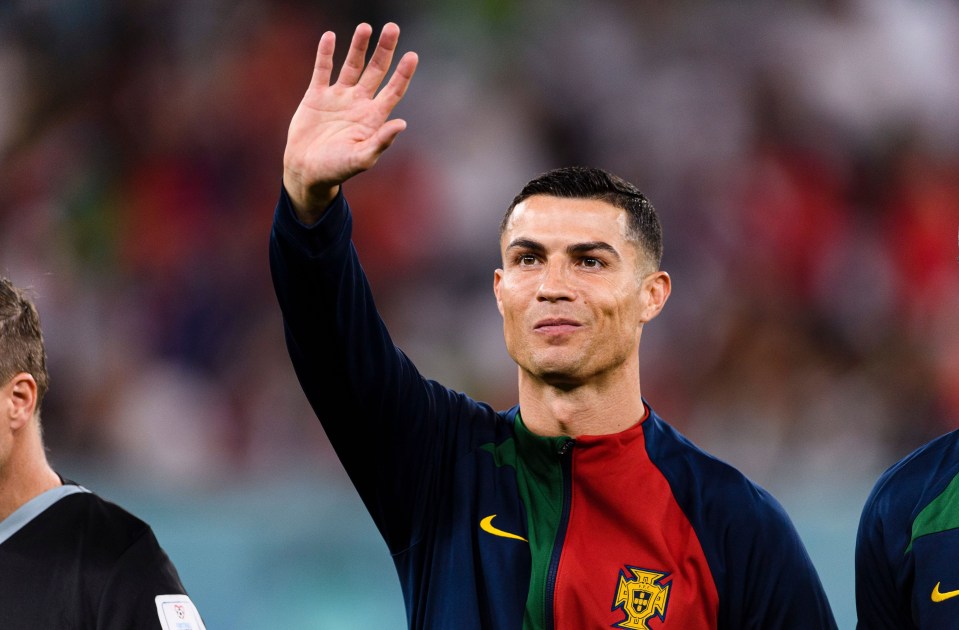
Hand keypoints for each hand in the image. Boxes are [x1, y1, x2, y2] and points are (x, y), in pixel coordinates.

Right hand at [282, 22, 417, 222]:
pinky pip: (322, 70)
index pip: (393, 91)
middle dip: (384, 50)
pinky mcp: (316, 96)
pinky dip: (325, 54)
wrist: (306, 171)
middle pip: (376, 71)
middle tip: (392, 27)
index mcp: (373, 118)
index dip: (403, 74)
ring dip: (358, 46)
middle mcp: (358, 103)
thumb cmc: (337, 170)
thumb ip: (381, 142)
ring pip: (351, 65)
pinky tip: (330, 36)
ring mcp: (338, 97)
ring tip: (365, 27)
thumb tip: (402, 124)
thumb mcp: (361, 159)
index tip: (412, 56)